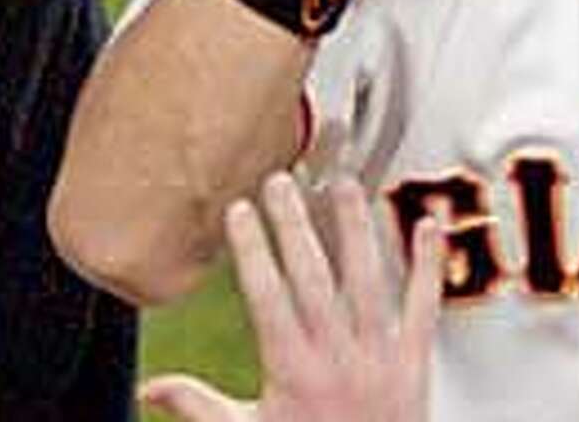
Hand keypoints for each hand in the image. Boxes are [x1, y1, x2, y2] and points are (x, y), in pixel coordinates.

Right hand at [139, 174, 443, 421]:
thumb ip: (199, 405)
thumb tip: (150, 388)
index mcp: (292, 370)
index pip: (266, 296)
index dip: (252, 250)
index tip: (240, 210)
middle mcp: (336, 357)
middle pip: (312, 277)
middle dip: (294, 225)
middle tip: (282, 180)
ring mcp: (379, 356)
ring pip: (367, 279)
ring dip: (355, 228)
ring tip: (344, 185)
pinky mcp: (417, 361)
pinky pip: (425, 304)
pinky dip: (428, 263)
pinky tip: (427, 225)